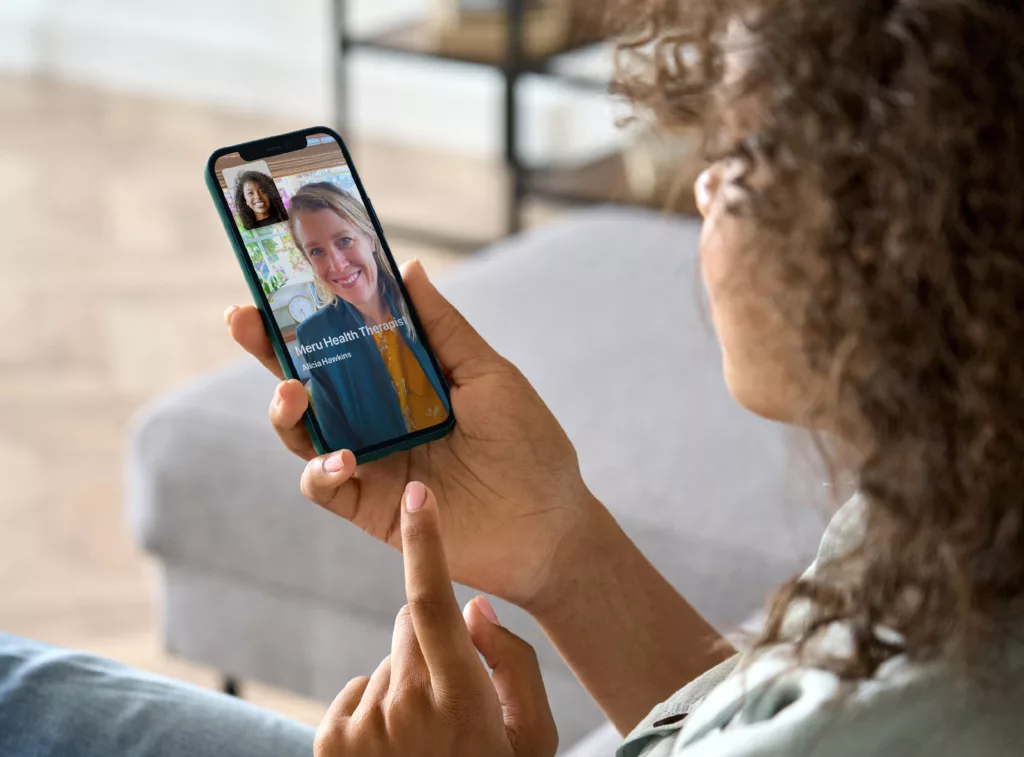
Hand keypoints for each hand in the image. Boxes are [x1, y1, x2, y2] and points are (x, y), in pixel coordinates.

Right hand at [225, 260, 597, 610]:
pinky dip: (321, 469)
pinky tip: (343, 457)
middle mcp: (378, 419)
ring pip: (305, 434)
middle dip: (270, 352)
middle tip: (242, 321)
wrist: (549, 525)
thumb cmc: (529, 444)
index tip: (275, 283)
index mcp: (403, 382)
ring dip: (287, 412)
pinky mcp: (370, 506)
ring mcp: (371, 462)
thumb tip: (408, 268)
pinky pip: (325, 486)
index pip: (345, 344)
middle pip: (311, 382)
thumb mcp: (487, 374)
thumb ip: (442, 328)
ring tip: (293, 393)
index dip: (307, 316)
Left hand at [316, 482, 556, 756]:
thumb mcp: (535, 736)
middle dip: (434, 639)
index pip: (433, 602)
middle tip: (455, 696)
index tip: (418, 496)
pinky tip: (398, 749)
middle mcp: (404, 706)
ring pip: (388, 662)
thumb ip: (514, 662)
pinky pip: (359, 691)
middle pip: (411, 625)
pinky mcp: (330, 741)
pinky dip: (377, 706)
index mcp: (460, 699)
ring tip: (428, 739)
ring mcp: (362, 726)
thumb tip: (475, 605)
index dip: (425, 542)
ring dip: (406, 682)